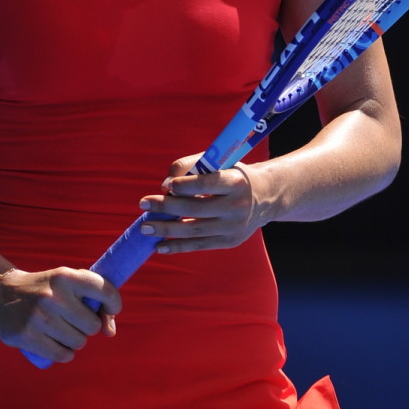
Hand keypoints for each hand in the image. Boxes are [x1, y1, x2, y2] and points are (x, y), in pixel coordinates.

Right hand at [0, 266, 120, 364]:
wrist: (2, 294)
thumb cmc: (46, 290)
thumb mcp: (67, 283)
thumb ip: (96, 301)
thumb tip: (110, 332)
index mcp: (65, 276)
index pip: (104, 291)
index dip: (113, 303)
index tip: (109, 309)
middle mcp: (52, 295)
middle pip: (92, 326)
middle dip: (87, 326)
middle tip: (72, 319)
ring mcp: (38, 317)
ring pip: (78, 342)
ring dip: (74, 340)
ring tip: (59, 329)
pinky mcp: (25, 336)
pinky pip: (63, 355)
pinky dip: (64, 353)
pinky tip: (55, 343)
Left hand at [138, 154, 262, 253]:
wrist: (265, 196)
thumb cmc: (231, 174)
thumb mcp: (218, 162)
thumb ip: (190, 166)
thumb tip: (165, 187)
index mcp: (236, 181)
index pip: (207, 183)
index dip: (184, 185)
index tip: (166, 185)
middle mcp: (238, 205)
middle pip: (196, 208)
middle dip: (166, 207)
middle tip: (143, 203)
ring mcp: (234, 227)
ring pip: (195, 230)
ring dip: (166, 229)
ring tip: (145, 227)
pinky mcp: (230, 241)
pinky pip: (199, 245)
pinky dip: (178, 246)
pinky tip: (159, 246)